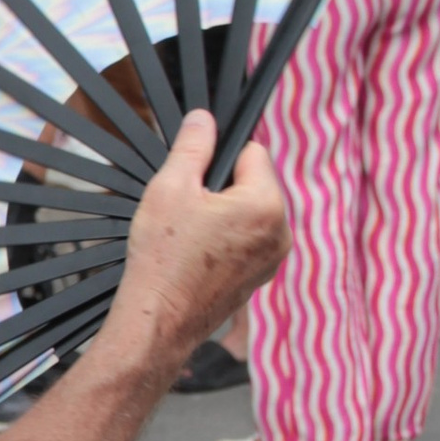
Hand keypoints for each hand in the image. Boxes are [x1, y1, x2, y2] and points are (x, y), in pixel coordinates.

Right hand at [110, 116, 288, 365]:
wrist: (158, 321)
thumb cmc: (164, 260)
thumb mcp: (170, 188)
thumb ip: (193, 146)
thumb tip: (204, 119)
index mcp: (266, 205)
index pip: (253, 152)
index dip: (219, 157)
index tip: (196, 174)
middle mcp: (281, 232)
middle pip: (254, 183)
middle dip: (222, 188)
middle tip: (187, 209)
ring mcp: (273, 259)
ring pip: (249, 212)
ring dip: (223, 214)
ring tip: (190, 234)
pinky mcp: (260, 278)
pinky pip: (247, 241)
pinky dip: (225, 240)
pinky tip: (197, 254)